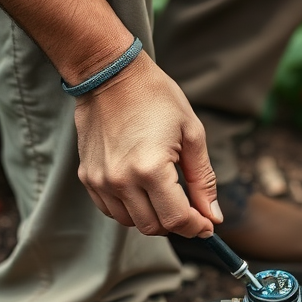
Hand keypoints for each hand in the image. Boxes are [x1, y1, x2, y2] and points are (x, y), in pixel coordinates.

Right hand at [73, 51, 221, 237]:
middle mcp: (121, 180)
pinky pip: (111, 210)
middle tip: (191, 210)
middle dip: (178, 224)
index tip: (207, 224)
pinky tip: (144, 192)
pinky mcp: (88, 176)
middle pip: (154, 227)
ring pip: (131, 223)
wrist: (110, 74)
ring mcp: (101, 180)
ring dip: (154, 218)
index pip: (176, 219)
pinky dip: (131, 210)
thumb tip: (213, 215)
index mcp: (151, 169)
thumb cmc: (156, 97)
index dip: (197, 227)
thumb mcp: (192, 135)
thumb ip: (204, 180)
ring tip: (167, 197)